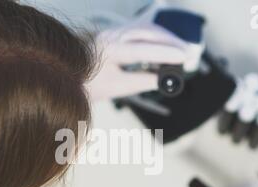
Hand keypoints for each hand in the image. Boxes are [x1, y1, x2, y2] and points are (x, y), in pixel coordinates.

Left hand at [86, 24, 202, 101]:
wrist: (69, 77)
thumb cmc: (89, 85)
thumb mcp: (117, 87)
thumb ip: (142, 81)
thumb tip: (164, 80)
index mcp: (108, 50)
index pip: (143, 48)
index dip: (166, 53)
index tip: (184, 57)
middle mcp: (110, 36)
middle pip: (147, 31)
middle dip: (170, 41)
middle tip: (188, 53)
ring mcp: (112, 32)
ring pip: (145, 28)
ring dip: (165, 37)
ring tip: (181, 50)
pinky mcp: (115, 34)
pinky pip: (139, 31)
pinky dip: (156, 38)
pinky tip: (165, 46)